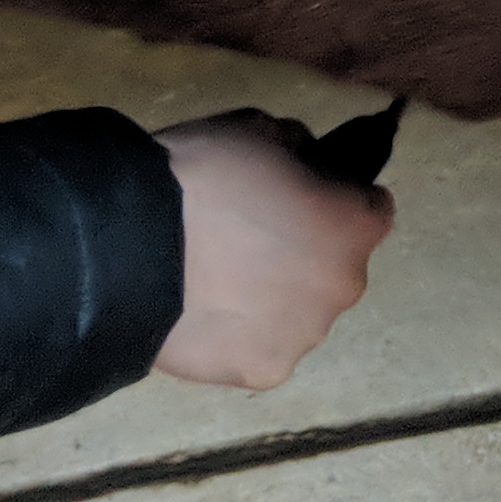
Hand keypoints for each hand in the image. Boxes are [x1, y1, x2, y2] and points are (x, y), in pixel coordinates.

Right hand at [147, 109, 394, 388]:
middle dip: (308, 251)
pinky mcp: (261, 372)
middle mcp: (344, 286)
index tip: (300, 193)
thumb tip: (306, 171)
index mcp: (355, 224)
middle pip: (336, 266)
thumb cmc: (204, 177)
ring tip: (219, 280)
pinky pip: (261, 346)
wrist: (130, 248)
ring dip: (277, 296)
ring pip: (300, 311)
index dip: (336, 195)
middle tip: (250, 238)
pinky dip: (241, 334)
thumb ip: (301, 154)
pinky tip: (204, 313)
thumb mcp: (263, 129)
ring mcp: (304, 337)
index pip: (370, 208)